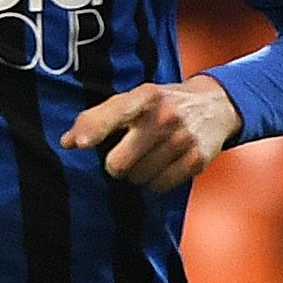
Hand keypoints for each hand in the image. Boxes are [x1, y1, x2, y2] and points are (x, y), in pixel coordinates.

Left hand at [63, 77, 242, 191]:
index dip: (94, 129)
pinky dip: (157, 181)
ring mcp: (182, 139)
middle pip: (117, 164)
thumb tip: (67, 142)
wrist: (215, 105)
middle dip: (117, 164)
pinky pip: (159, 186)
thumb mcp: (133, 99)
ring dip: (138, 173)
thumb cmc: (162, 104)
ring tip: (150, 155)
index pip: (115, 113)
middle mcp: (165, 116)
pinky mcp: (197, 160)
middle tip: (128, 152)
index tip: (81, 143)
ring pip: (137, 179)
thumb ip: (98, 118)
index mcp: (145, 96)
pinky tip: (165, 163)